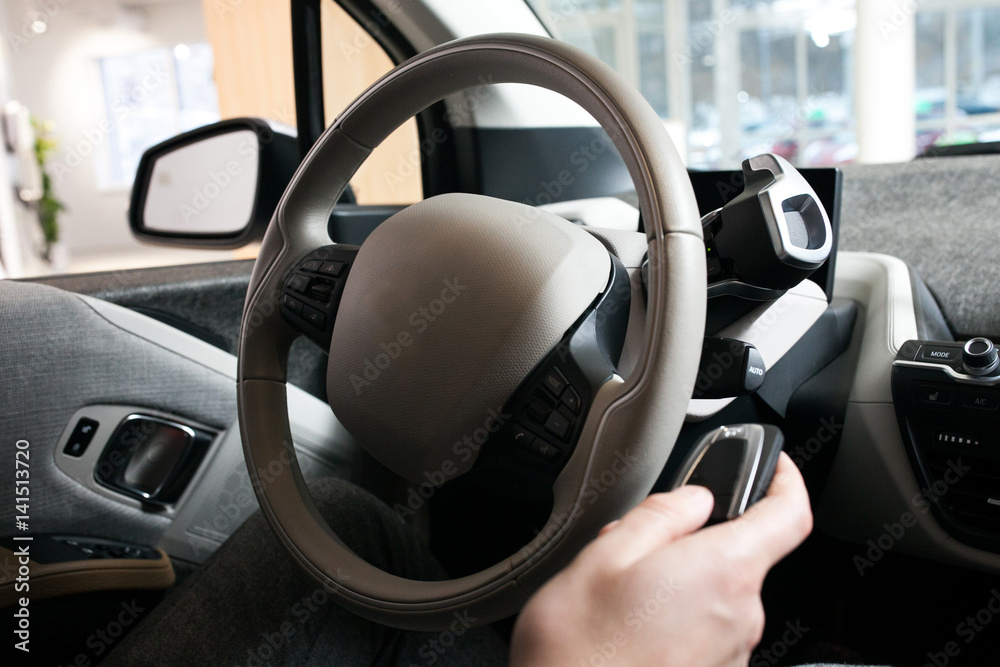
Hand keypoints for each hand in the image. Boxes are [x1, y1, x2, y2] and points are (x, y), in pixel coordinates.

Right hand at [510, 453, 811, 666]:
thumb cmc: (580, 649)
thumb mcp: (605, 555)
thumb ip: (661, 515)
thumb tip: (695, 498)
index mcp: (722, 572)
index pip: (789, 516)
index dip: (787, 481)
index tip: (774, 466)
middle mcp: (741, 616)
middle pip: (742, 555)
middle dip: (697, 539)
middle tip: (638, 543)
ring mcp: (731, 653)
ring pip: (719, 592)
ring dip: (682, 580)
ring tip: (623, 592)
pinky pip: (707, 628)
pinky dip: (677, 615)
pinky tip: (630, 625)